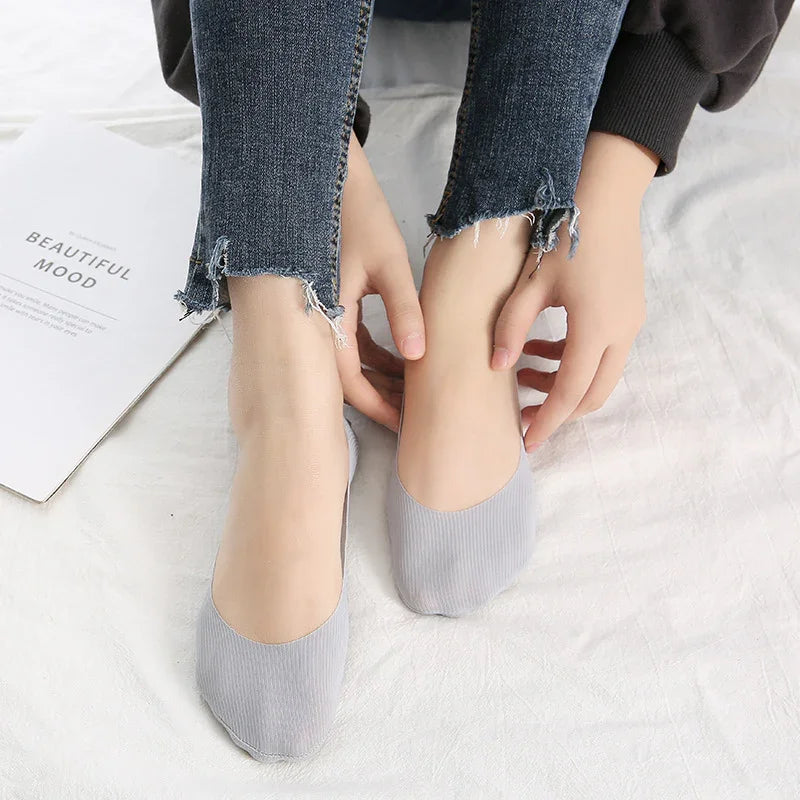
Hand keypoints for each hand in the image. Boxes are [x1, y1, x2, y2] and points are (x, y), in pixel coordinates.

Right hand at [336, 133, 425, 431]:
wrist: (326, 178)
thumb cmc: (358, 215)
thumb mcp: (389, 263)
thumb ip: (404, 310)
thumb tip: (419, 356)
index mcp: (327, 316)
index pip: (350, 381)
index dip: (378, 407)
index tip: (405, 424)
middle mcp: (318, 321)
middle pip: (347, 378)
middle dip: (380, 398)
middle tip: (411, 415)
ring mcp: (321, 313)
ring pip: (349, 362)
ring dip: (378, 378)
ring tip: (410, 392)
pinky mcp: (328, 302)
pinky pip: (349, 342)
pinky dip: (372, 355)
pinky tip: (399, 360)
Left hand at [491, 133, 657, 451]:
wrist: (605, 193)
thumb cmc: (563, 233)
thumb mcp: (530, 283)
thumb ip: (510, 327)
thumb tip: (496, 366)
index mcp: (596, 328)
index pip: (570, 394)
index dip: (547, 422)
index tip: (526, 443)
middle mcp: (622, 332)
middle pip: (593, 394)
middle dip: (559, 411)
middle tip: (523, 416)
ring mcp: (631, 321)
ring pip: (601, 376)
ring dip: (566, 384)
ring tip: (523, 373)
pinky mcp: (629, 310)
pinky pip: (605, 352)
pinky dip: (576, 361)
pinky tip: (542, 347)